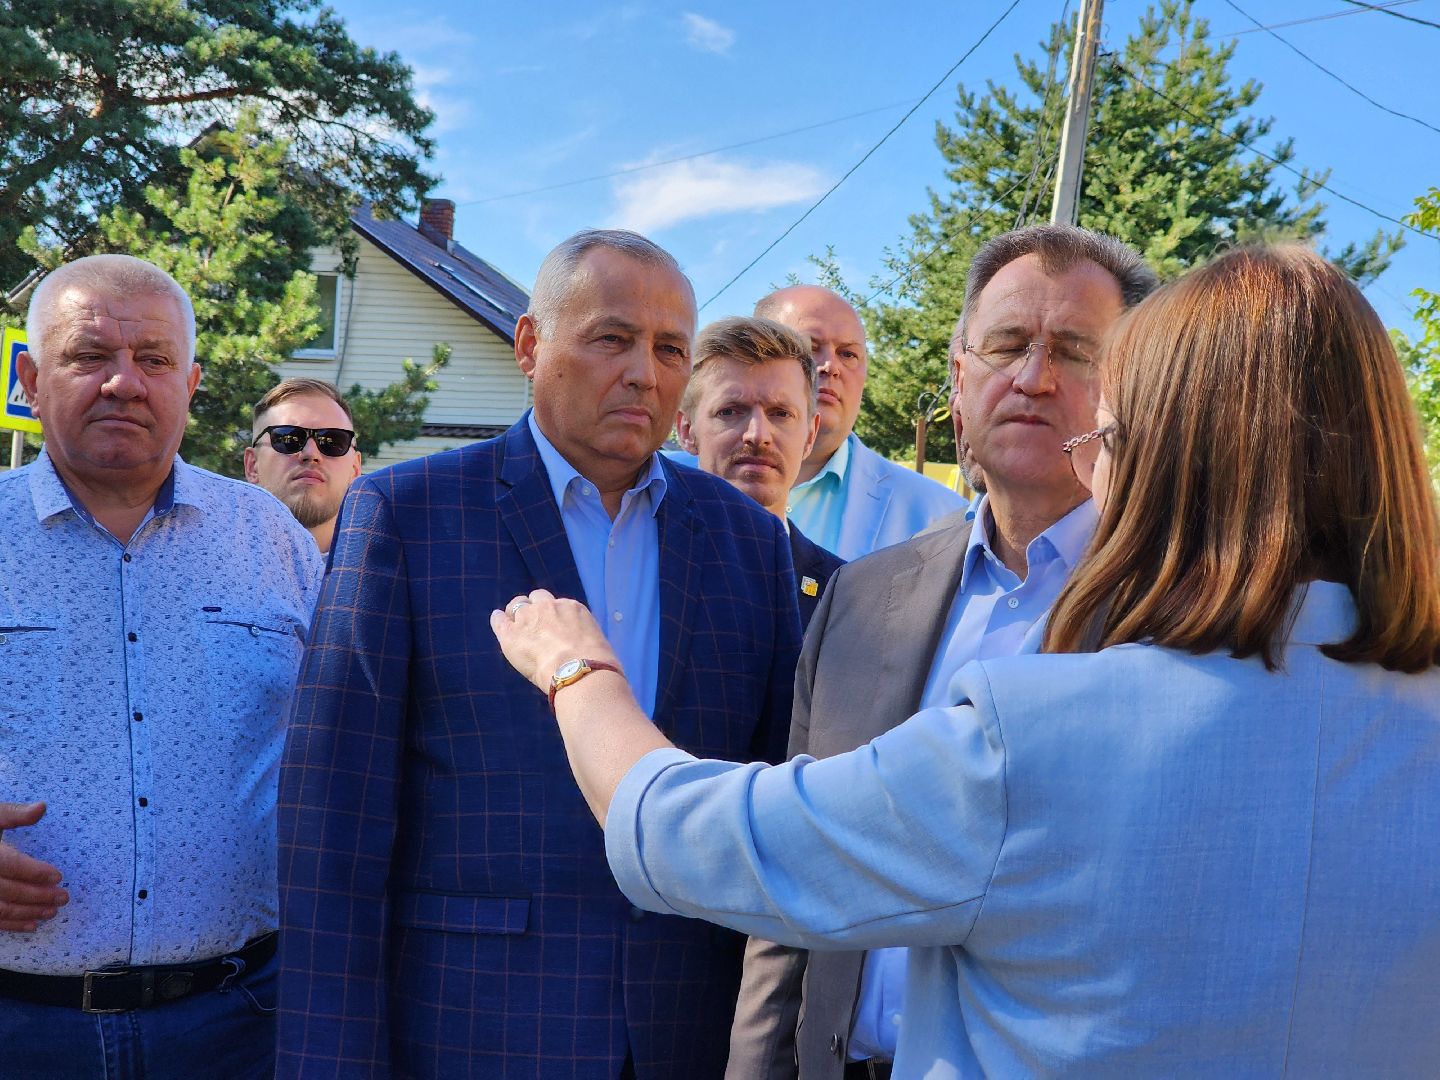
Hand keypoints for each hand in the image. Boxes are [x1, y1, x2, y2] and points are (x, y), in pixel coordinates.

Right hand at [0, 802, 67, 931]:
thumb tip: (42, 807)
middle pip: (8, 890)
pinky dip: (11, 924)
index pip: (10, 864)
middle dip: (38, 896)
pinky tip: (32, 925)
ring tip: (52, 912)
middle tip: (63, 897)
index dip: (34, 872)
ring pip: (0, 909)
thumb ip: (15, 814)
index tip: (58, 876)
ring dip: (28, 913)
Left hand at [490, 589, 621, 694]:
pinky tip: (499, 621)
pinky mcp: (511, 634)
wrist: (578, 670)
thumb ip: (582, 635)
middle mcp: (549, 607)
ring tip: (516, 627)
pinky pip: (499, 620)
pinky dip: (499, 620)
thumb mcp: (595, 641)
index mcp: (572, 608)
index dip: (553, 614)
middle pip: (536, 597)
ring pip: (517, 606)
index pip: (557, 604)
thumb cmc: (596, 663)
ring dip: (516, 614)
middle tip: (534, 624)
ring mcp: (528, 618)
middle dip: (534, 608)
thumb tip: (579, 644)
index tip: (553, 626)